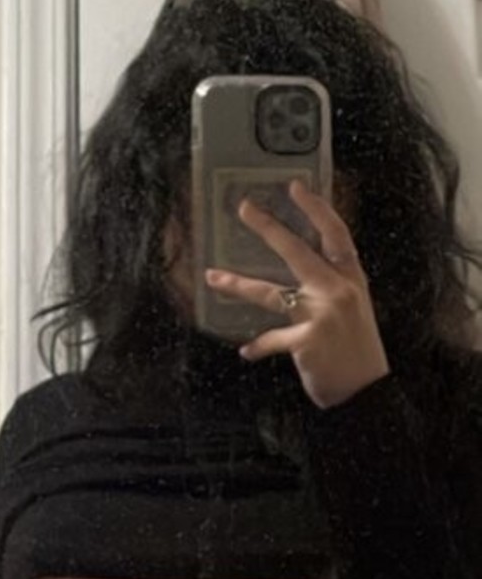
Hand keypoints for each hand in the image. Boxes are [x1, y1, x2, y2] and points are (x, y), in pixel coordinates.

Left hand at [203, 179, 390, 409]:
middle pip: (298, 251)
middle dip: (269, 228)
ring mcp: (322, 314)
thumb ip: (332, 288)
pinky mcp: (306, 340)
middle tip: (243, 208)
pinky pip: (270, 339)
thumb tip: (299, 273)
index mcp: (351, 279)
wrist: (366, 391)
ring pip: (271, 291)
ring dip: (238, 284)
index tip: (296, 186)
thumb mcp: (353, 310)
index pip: (335, 234)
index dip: (317, 208)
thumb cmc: (356, 351)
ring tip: (213, 277)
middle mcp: (338, 290)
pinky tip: (246, 352)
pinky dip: (257, 346)